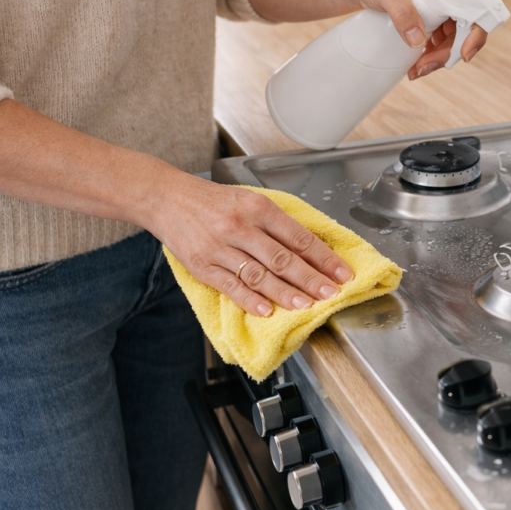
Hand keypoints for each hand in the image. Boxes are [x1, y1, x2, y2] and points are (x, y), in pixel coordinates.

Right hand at [149, 174, 352, 316]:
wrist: (167, 198)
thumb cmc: (214, 201)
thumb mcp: (249, 200)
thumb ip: (276, 223)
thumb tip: (310, 249)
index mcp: (258, 207)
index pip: (298, 237)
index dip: (323, 257)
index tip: (342, 273)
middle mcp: (241, 226)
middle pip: (283, 258)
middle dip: (311, 278)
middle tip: (332, 294)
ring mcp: (220, 247)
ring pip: (259, 274)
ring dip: (286, 293)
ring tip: (306, 305)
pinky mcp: (202, 266)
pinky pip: (230, 286)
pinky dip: (250, 300)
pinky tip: (267, 311)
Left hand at [339, 0, 488, 79]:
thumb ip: (402, 12)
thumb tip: (418, 41)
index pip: (474, 5)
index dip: (475, 31)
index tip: (463, 55)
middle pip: (463, 28)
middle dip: (448, 52)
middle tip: (424, 68)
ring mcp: (438, 6)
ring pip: (451, 38)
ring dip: (438, 58)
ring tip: (416, 71)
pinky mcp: (428, 18)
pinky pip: (438, 41)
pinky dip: (431, 55)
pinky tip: (416, 65)